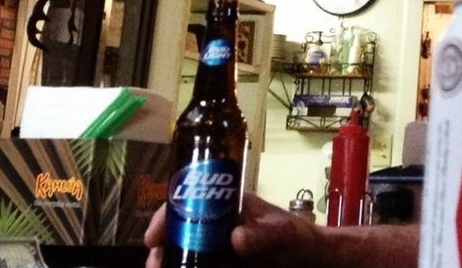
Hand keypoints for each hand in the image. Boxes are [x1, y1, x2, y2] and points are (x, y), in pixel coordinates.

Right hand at [145, 192, 320, 267]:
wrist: (308, 258)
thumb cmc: (296, 236)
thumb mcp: (281, 232)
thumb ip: (262, 234)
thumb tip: (235, 237)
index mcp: (227, 204)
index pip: (190, 201)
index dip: (167, 214)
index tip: (153, 237)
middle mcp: (216, 225)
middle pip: (177, 231)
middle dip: (160, 248)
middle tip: (154, 264)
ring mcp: (216, 248)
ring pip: (181, 254)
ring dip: (167, 262)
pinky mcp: (220, 266)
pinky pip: (196, 267)